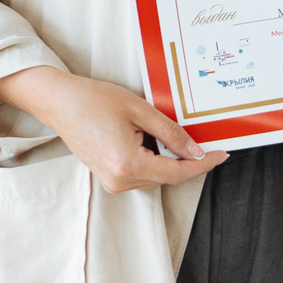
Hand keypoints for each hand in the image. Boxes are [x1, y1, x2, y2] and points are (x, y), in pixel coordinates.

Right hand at [0, 66, 228, 193]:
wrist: (60, 103)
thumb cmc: (94, 100)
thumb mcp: (140, 110)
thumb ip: (171, 133)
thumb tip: (195, 151)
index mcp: (127, 164)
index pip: (176, 173)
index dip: (202, 165)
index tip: (222, 155)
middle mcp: (118, 180)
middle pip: (167, 176)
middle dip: (187, 160)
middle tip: (205, 139)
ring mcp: (111, 182)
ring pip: (155, 176)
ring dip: (168, 158)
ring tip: (163, 131)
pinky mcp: (108, 178)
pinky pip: (141, 173)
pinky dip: (153, 159)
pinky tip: (150, 139)